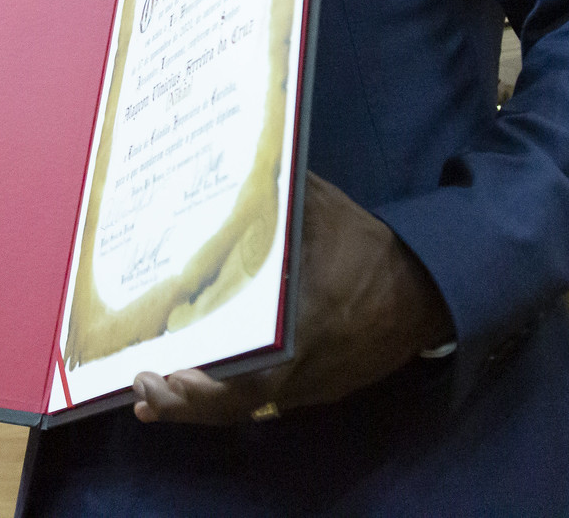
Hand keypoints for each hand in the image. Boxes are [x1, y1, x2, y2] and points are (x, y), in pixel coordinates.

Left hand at [131, 172, 449, 424]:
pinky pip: (262, 402)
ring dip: (196, 408)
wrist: (427, 291)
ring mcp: (310, 386)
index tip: (168, 376)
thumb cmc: (368, 249)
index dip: (207, 388)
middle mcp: (305, 368)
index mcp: (306, 327)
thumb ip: (276, 194)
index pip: (254, 377)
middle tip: (141, 388)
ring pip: (246, 409)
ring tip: (146, 397)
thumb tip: (228, 159)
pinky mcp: (313, 389)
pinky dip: (223, 401)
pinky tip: (187, 392)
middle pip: (238, 405)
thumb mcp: (323, 212)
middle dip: (186, 406)